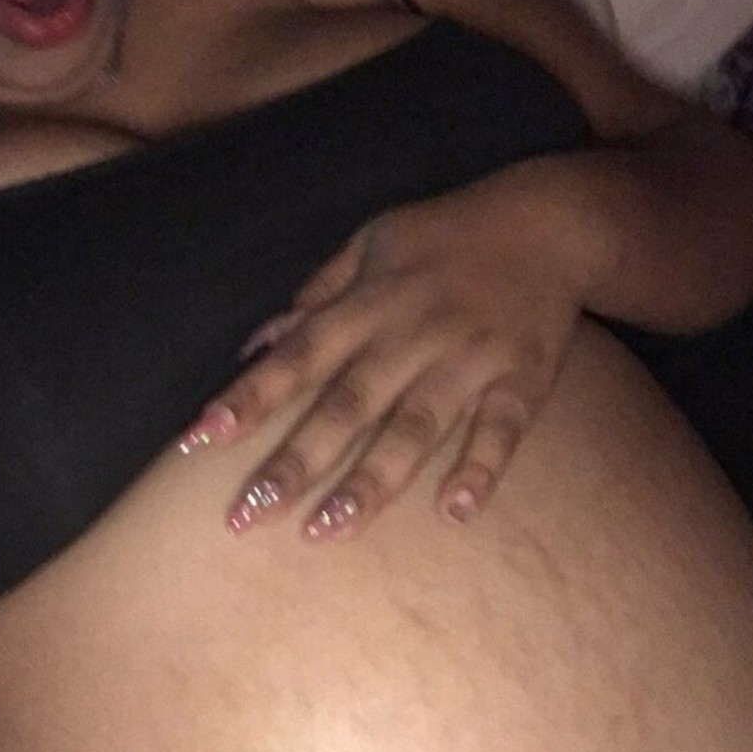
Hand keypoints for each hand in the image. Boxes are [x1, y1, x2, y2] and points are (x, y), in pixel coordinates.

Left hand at [178, 172, 586, 539]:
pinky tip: (454, 511)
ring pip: (415, 427)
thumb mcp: (373, 243)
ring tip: (327, 530)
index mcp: (369, 303)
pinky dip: (481, 468)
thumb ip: (316, 295)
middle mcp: (412, 334)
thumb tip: (256, 343)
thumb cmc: (447, 235)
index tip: (200, 440)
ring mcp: (469, 359)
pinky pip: (502, 428)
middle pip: (346, 405)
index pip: (297, 356)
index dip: (248, 397)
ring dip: (371, 481)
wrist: (552, 221)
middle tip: (246, 516)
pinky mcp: (523, 378)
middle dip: (295, 461)